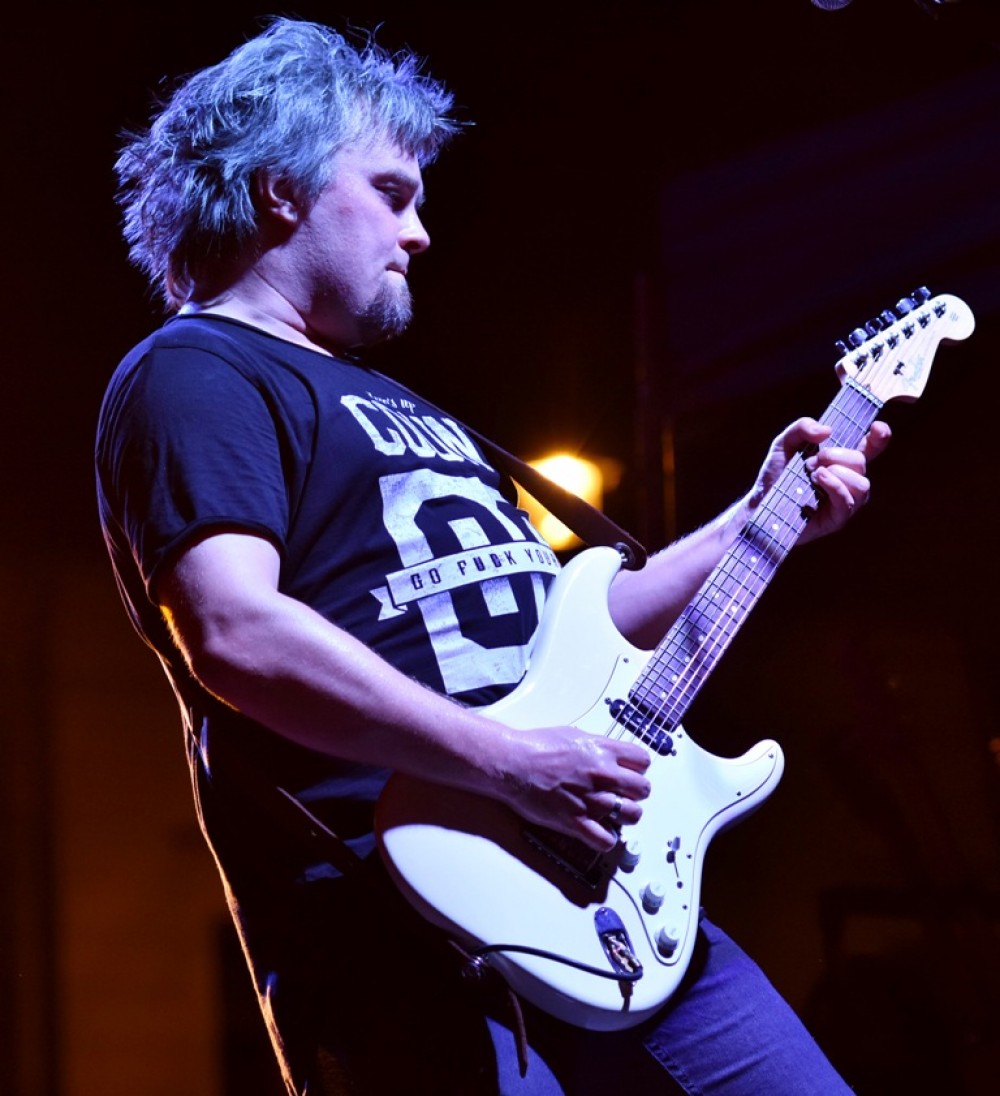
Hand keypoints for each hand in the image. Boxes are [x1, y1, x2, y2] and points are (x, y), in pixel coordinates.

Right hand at [488, 723, 650, 852]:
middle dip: (636, 792)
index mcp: (603, 750)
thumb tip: (605, 751)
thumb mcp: (573, 735)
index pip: (643, 760)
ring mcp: (592, 800)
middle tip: (624, 793)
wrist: (513, 764)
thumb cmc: (536, 747)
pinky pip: (606, 839)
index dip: (638, 768)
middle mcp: (603, 775)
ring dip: (626, 815)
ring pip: (633, 814)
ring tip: (615, 813)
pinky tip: (599, 831)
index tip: (630, 772)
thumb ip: (596, 745)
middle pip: (643, 789)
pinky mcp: (577, 822)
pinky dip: (606, 838)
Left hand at [748, 416, 890, 543]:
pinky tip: (818, 479)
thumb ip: (802, 427)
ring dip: (836, 472)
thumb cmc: (776, 474)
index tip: (877, 427)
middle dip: (836, 455)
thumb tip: (827, 431)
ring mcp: (845, 500)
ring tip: (813, 474)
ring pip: (861, 483)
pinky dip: (835, 486)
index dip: (879, 437)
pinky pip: (848, 501)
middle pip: (861, 461)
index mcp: (841, 461)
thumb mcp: (784, 443)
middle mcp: (848, 480)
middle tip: (811, 461)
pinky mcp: (837, 519)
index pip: (870, 448)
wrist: (760, 502)